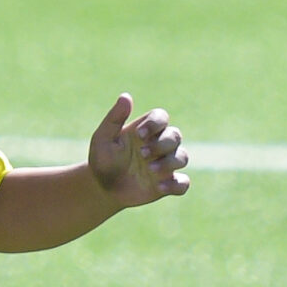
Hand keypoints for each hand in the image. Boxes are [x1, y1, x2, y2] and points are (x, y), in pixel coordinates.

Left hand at [87, 93, 189, 207]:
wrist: (103, 190)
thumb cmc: (103, 160)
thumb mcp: (103, 139)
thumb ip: (114, 118)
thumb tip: (126, 96)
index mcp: (145, 130)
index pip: (161, 117)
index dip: (156, 123)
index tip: (140, 135)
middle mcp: (159, 145)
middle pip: (175, 135)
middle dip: (162, 144)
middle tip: (142, 154)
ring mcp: (165, 164)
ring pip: (183, 157)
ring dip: (170, 162)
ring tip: (151, 170)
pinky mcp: (167, 184)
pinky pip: (183, 183)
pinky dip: (176, 184)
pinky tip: (159, 187)